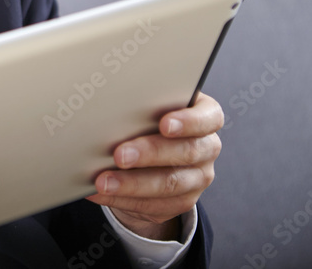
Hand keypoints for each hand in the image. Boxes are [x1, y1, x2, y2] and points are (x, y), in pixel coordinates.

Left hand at [87, 92, 222, 239]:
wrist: (151, 157)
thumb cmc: (148, 122)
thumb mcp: (148, 109)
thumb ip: (139, 107)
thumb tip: (104, 109)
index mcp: (204, 118)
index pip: (209, 118)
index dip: (189, 122)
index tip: (164, 124)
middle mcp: (206, 148)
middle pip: (186, 152)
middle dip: (150, 153)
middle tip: (120, 155)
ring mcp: (197, 178)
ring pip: (169, 183)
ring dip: (132, 183)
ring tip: (103, 181)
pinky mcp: (181, 201)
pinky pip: (154, 205)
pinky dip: (123, 199)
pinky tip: (102, 193)